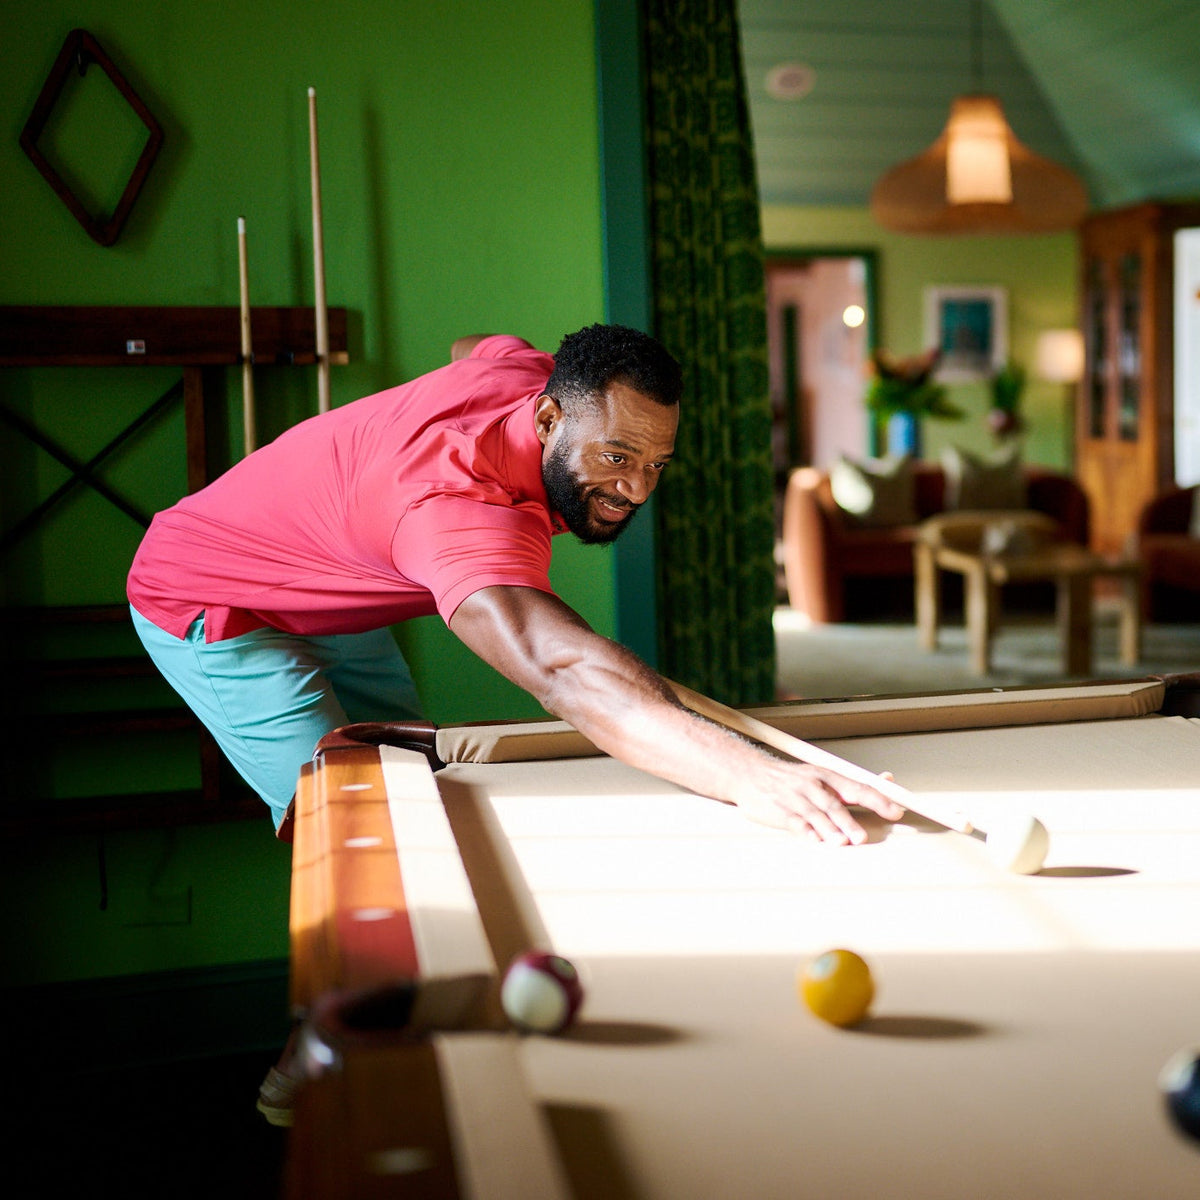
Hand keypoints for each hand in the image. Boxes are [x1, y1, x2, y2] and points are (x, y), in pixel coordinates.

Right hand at [733, 763, 904, 845]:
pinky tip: (813, 840)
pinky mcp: (780, 811)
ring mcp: (795, 798)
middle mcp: (812, 785)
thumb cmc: (792, 778)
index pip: (857, 787)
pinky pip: (794, 822)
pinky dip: (805, 832)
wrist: (750, 773)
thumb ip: (854, 783)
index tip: (895, 811)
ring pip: (815, 815)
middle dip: (848, 822)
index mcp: (826, 775)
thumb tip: (888, 781)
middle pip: (834, 804)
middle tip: (861, 838)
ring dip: (828, 830)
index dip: (878, 800)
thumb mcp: (823, 774)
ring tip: (840, 843)